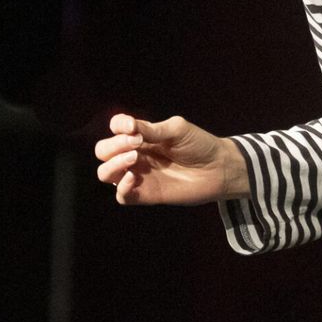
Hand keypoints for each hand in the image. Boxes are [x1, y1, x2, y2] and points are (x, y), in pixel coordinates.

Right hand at [94, 113, 248, 204]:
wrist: (218, 168)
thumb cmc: (200, 145)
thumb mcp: (177, 130)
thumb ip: (152, 129)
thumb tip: (128, 127)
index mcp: (142, 136)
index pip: (116, 128)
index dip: (118, 125)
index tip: (132, 127)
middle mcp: (136, 154)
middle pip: (103, 151)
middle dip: (113, 146)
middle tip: (136, 144)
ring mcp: (139, 175)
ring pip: (106, 173)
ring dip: (113, 164)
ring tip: (134, 158)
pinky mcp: (145, 194)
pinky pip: (121, 196)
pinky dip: (121, 187)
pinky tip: (134, 177)